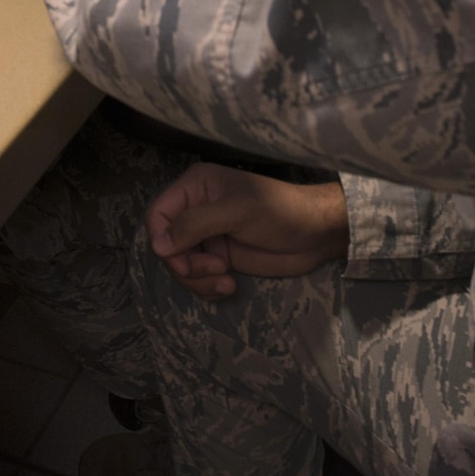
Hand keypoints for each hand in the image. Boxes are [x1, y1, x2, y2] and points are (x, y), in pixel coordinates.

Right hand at [145, 163, 348, 299]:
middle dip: (186, 265)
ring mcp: (209, 236)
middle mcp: (197, 211)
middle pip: (167, 246)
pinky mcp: (221, 258)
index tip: (180, 260)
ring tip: (226, 281)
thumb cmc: (278, 211)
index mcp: (195, 187)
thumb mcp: (236, 211)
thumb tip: (158, 245)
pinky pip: (199, 278)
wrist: (316, 235)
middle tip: (216, 269)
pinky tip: (230, 287)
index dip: (163, 241)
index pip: (158, 214)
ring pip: (182, 266)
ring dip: (198, 280)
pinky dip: (208, 288)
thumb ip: (194, 225)